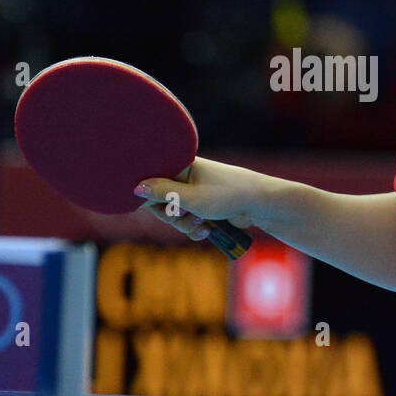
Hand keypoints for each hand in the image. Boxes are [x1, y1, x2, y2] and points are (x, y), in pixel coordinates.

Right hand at [134, 156, 262, 240]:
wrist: (259, 203)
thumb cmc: (226, 194)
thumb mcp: (190, 197)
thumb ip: (162, 193)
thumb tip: (136, 188)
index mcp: (181, 165)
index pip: (152, 180)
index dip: (152, 198)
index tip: (163, 207)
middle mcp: (186, 176)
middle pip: (161, 201)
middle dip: (172, 216)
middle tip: (185, 216)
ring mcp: (195, 192)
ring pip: (175, 215)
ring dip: (185, 225)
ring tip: (202, 225)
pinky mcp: (204, 206)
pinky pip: (188, 221)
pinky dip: (195, 228)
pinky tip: (207, 230)